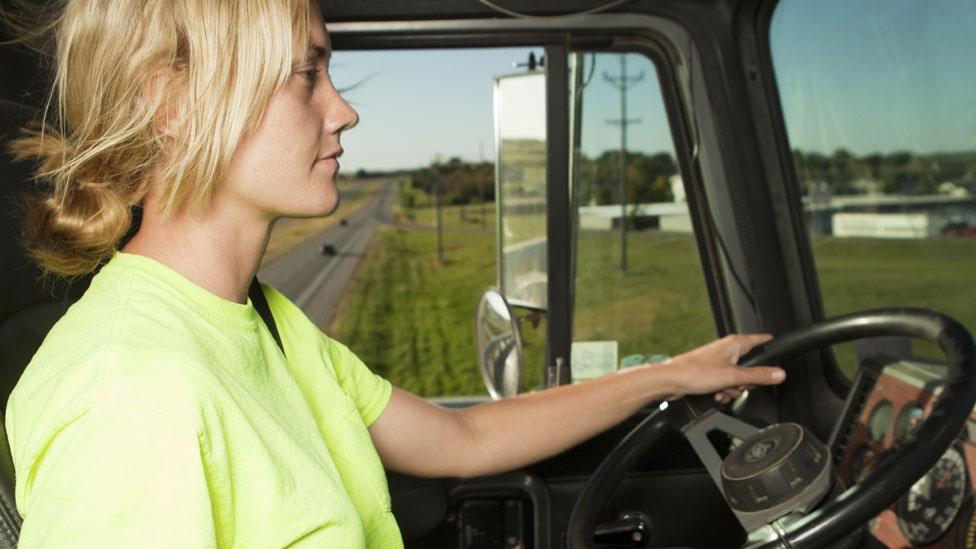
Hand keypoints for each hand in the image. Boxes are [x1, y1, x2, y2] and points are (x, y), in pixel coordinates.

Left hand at [665, 334, 784, 402]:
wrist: (671, 381)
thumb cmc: (694, 372)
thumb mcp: (733, 376)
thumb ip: (758, 376)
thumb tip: (779, 373)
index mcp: (736, 343)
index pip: (764, 341)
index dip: (772, 354)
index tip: (775, 366)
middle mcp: (728, 349)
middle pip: (753, 366)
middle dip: (746, 381)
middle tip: (737, 384)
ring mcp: (720, 361)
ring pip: (739, 378)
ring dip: (733, 389)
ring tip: (722, 390)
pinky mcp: (712, 372)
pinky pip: (727, 384)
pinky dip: (723, 391)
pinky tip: (716, 394)